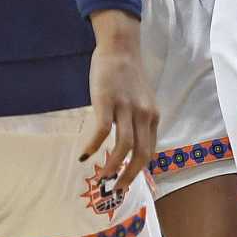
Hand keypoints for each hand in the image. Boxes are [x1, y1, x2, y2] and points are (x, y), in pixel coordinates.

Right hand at [81, 14, 157, 194]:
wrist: (119, 47)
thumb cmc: (127, 74)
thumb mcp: (142, 100)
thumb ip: (140, 120)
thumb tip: (130, 145)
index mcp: (152, 116)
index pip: (149, 151)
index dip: (138, 171)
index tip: (126, 181)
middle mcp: (143, 115)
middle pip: (140, 155)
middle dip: (128, 176)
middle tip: (115, 189)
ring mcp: (126, 108)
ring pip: (123, 147)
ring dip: (112, 167)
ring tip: (101, 177)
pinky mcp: (107, 102)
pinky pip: (102, 131)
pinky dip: (94, 146)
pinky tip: (84, 155)